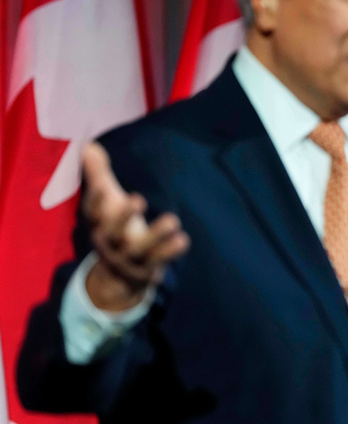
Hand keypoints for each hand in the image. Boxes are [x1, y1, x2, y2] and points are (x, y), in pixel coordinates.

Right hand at [82, 142, 189, 310]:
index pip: (92, 213)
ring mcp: (128, 258)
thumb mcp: (107, 203)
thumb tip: (88, 145)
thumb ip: (99, 175)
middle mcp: (110, 243)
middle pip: (112, 232)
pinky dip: (170, 251)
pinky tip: (183, 239)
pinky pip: (158, 261)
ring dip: (155, 234)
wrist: (118, 279)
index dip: (95, 201)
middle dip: (123, 217)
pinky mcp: (146, 269)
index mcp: (99, 225)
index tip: (101, 187)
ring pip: (139, 248)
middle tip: (137, 199)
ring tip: (173, 220)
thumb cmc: (114, 229)